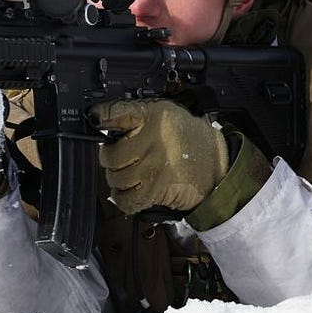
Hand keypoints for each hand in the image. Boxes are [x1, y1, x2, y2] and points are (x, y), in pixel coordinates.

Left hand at [91, 99, 229, 214]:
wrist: (216, 164)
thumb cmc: (189, 140)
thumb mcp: (168, 115)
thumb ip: (138, 116)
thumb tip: (104, 120)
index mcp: (155, 117)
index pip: (118, 113)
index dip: (102, 116)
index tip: (95, 117)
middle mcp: (153, 140)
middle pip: (110, 155)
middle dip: (110, 159)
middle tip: (119, 157)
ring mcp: (154, 167)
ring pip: (115, 178)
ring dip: (118, 180)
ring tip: (130, 174)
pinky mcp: (156, 190)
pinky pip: (125, 199)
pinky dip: (123, 198)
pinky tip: (130, 190)